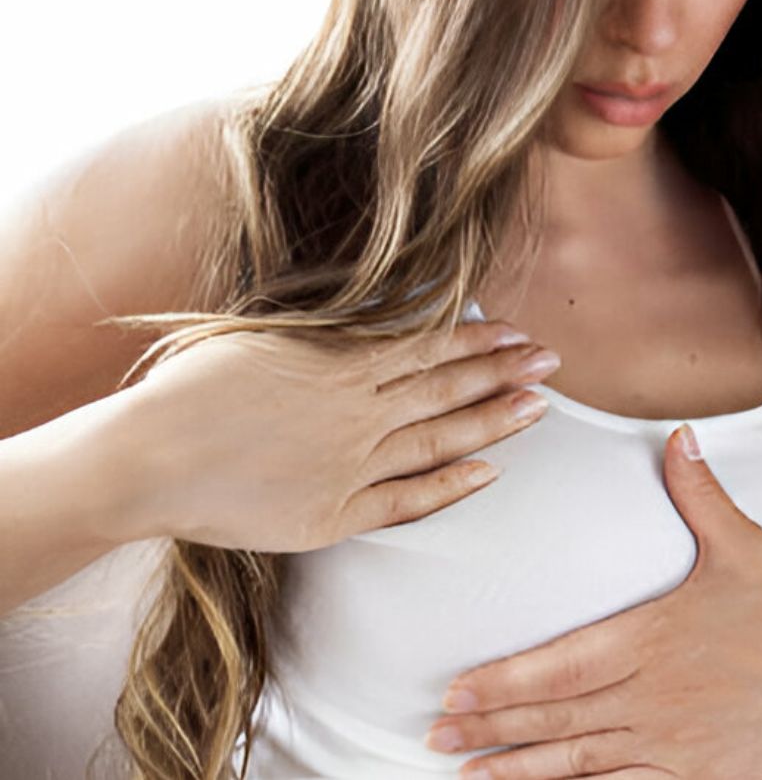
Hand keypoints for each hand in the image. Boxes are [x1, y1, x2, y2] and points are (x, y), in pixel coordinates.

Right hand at [109, 316, 560, 549]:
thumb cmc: (189, 390)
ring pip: (441, 439)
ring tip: (538, 407)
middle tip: (552, 361)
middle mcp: (358, 412)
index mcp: (340, 363)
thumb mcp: (262, 336)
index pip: (430, 347)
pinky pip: (409, 499)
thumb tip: (370, 310)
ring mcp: (352, 464)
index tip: (518, 333)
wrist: (146, 459)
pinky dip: (452, 485)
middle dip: (506, 372)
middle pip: (448, 387)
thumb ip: (323, 329)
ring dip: (495, 422)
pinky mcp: (337, 514)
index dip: (480, 341)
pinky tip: (488, 473)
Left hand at [426, 423, 761, 779]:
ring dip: (519, 766)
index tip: (455, 688)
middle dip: (490, 726)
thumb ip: (699, 493)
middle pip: (555, 716)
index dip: (502, 681)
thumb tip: (678, 438)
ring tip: (469, 771)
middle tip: (436, 732)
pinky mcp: (699, 774)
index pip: (559, 665)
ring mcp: (676, 740)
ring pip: (580, 758)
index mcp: (656, 635)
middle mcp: (656, 692)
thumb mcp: (745, 544)